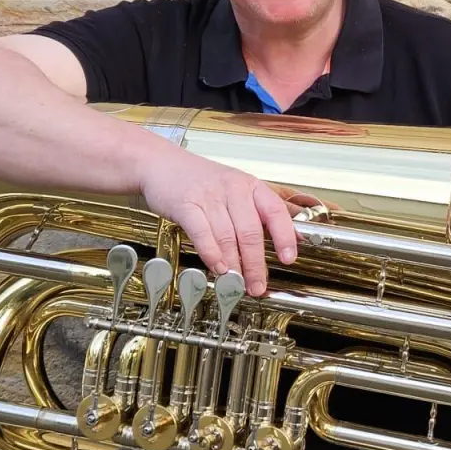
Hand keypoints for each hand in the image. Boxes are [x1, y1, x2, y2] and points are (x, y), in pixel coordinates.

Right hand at [136, 150, 297, 296]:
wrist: (161, 164)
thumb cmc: (200, 181)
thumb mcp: (235, 190)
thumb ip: (258, 214)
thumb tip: (287, 239)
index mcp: (250, 185)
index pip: (275, 211)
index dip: (284, 237)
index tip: (289, 258)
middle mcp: (232, 188)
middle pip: (250, 232)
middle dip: (255, 264)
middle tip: (257, 285)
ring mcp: (209, 196)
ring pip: (227, 236)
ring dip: (234, 265)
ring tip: (238, 283)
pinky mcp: (186, 205)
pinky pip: (202, 234)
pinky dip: (211, 255)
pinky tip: (218, 267)